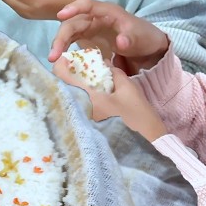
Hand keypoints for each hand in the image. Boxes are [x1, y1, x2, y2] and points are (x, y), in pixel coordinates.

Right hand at [47, 0, 169, 74]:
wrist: (148, 48)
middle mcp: (95, 17)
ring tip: (53, 59)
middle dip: (61, 36)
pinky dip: (65, 49)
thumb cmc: (144, 37)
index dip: (73, 8)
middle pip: (73, 22)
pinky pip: (72, 41)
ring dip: (59, 44)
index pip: (87, 5)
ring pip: (69, 32)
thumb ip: (130, 39)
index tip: (61, 15)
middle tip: (53, 55)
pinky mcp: (88, 38)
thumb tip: (120, 42)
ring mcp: (90, 27)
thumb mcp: (140, 38)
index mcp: (107, 11)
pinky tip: (60, 60)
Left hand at [52, 56, 167, 141]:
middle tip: (77, 69)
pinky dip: (78, 99)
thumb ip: (113, 72)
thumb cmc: (137, 117)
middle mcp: (77, 110)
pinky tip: (90, 97)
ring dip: (72, 88)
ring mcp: (79, 122)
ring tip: (84, 81)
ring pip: (67, 98)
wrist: (144, 147)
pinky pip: (74, 108)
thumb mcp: (128, 89)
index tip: (68, 59)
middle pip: (61, 87)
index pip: (61, 76)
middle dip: (67, 76)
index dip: (61, 64)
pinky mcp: (85, 129)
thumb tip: (103, 62)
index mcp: (85, 98)